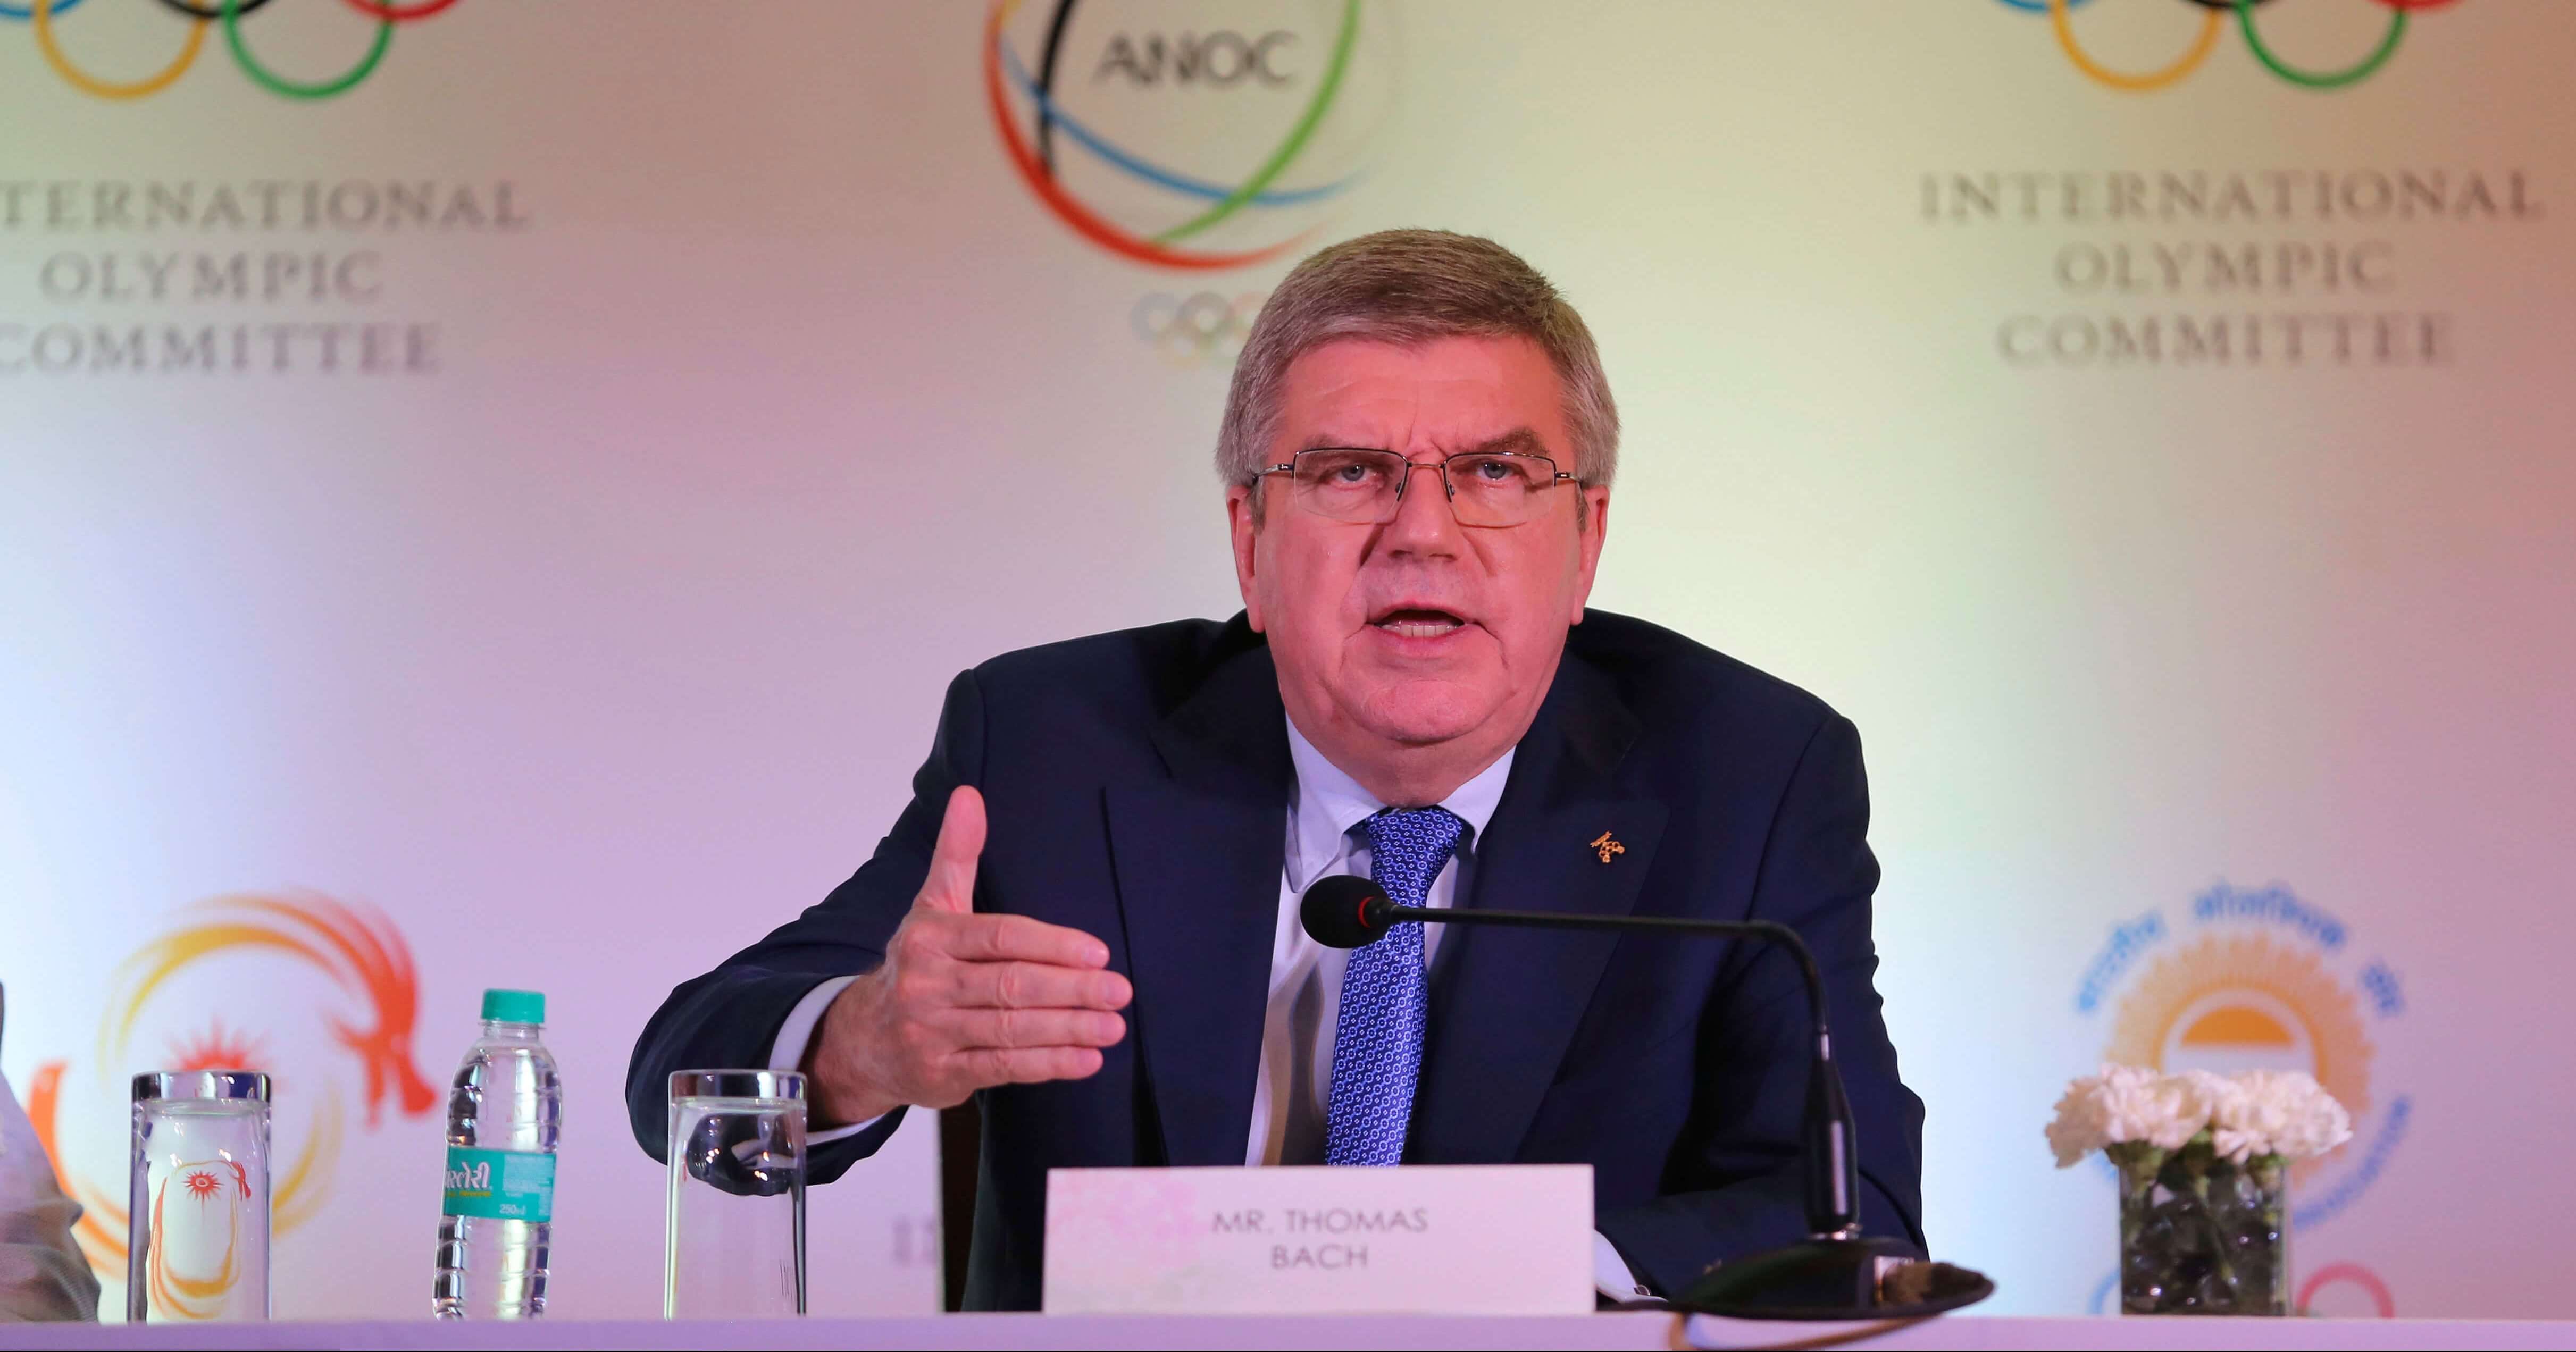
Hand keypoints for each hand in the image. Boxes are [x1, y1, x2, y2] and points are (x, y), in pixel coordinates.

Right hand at [804, 786, 1130, 1125]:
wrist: (863, 1039)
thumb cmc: (916, 965)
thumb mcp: (932, 906)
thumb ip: (957, 854)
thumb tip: (970, 795)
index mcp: (930, 937)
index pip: (1001, 937)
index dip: (1052, 945)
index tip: (1099, 952)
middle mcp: (927, 985)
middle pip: (1012, 986)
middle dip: (1072, 990)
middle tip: (1121, 990)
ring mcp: (931, 1033)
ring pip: (1011, 1030)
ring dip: (1069, 1030)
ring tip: (1114, 1026)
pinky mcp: (941, 1074)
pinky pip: (1003, 1067)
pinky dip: (1048, 1065)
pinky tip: (1087, 1059)